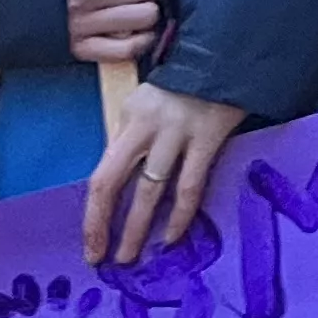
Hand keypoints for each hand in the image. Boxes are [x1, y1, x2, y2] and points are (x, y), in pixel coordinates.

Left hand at [83, 85, 249, 264]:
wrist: (227, 58)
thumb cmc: (182, 87)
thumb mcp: (146, 106)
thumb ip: (132, 140)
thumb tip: (120, 184)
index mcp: (129, 120)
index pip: (101, 176)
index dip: (93, 216)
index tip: (91, 245)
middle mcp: (147, 128)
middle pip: (115, 184)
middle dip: (106, 226)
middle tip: (104, 259)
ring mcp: (178, 133)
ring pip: (152, 190)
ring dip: (140, 228)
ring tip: (135, 255)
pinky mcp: (208, 138)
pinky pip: (191, 184)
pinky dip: (181, 214)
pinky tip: (172, 235)